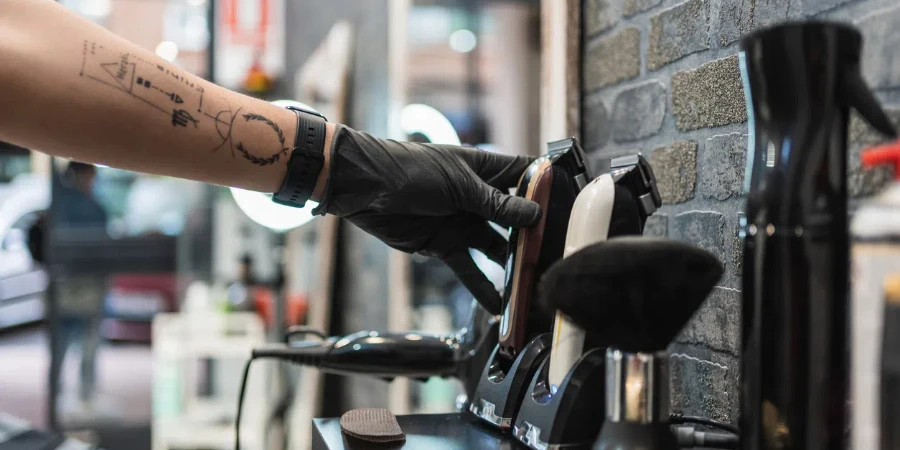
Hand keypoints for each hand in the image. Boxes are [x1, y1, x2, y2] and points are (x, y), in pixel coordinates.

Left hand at [312, 125, 540, 313]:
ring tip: (533, 283)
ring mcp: (463, 222)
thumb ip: (496, 203)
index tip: (569, 206)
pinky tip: (500, 306)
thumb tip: (534, 214)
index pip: (524, 175)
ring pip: (496, 247)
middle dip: (533, 235)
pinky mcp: (445, 245)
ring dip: (512, 264)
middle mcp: (478, 197)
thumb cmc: (410, 170)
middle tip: (556, 254)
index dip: (545, 189)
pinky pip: (469, 269)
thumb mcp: (459, 184)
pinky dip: (483, 287)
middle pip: (515, 217)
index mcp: (484, 169)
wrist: (365, 189)